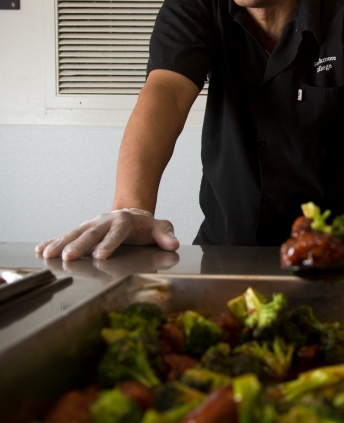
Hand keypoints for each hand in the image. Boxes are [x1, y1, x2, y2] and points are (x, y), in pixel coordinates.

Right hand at [35, 208, 179, 260]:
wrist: (133, 214)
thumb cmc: (146, 226)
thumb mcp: (160, 228)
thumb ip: (166, 235)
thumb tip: (173, 244)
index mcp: (124, 222)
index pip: (117, 233)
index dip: (109, 244)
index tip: (100, 255)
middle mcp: (105, 221)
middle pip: (91, 233)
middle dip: (79, 245)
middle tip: (68, 256)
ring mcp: (93, 224)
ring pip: (76, 233)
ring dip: (61, 243)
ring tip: (48, 254)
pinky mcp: (83, 229)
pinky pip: (67, 235)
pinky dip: (54, 241)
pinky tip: (41, 249)